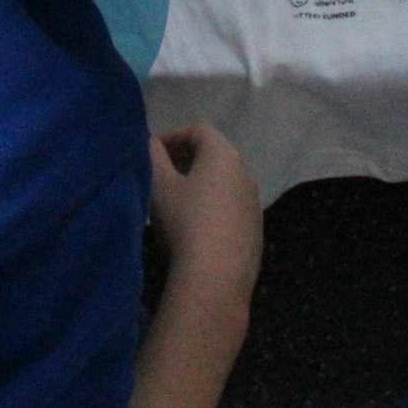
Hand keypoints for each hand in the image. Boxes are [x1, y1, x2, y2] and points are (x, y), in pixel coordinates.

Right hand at [149, 125, 262, 302]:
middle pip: (215, 154)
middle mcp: (245, 173)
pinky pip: (232, 208)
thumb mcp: (159, 186)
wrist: (216, 277)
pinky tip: (196, 228)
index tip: (153, 152)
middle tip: (162, 173)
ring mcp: (254, 203)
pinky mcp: (256, 230)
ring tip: (177, 202)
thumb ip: (153, 157)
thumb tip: (152, 143)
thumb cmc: (184, 221)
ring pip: (225, 182)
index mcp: (223, 155)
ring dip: (201, 184)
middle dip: (187, 158)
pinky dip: (214, 207)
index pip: (199, 130)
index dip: (173, 135)